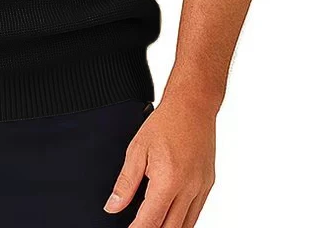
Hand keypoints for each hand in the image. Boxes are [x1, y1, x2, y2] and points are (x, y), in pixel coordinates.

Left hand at [104, 93, 216, 226]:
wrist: (193, 105)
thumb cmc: (165, 122)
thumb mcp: (137, 150)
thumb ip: (125, 183)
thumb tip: (112, 206)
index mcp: (168, 181)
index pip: (151, 222)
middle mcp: (189, 189)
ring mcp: (201, 188)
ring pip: (186, 226)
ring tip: (151, 224)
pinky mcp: (208, 185)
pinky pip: (196, 213)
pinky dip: (183, 220)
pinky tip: (170, 218)